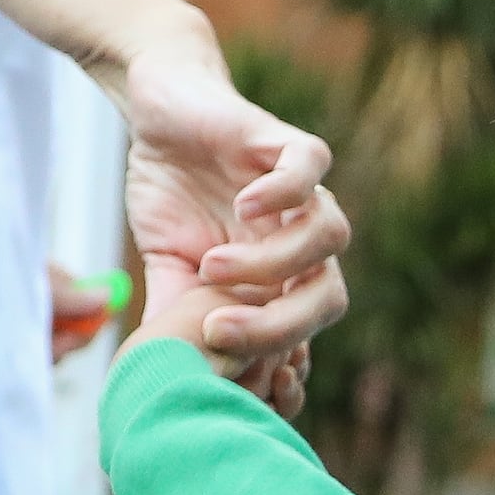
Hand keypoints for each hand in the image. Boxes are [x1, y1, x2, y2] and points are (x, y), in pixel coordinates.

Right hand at [119, 16, 348, 376]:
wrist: (163, 111)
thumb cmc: (173, 191)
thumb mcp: (166, 264)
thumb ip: (177, 314)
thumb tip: (170, 375)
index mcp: (283, 278)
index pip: (307, 333)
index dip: (283, 365)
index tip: (239, 383)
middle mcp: (303, 240)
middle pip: (331, 297)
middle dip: (281, 326)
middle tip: (217, 330)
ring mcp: (302, 192)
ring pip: (329, 237)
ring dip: (274, 263)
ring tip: (213, 266)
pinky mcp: (285, 141)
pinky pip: (310, 167)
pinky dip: (286, 192)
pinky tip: (245, 206)